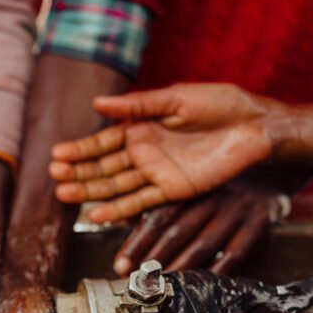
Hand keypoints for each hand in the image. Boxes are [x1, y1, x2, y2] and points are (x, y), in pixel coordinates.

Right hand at [49, 83, 282, 222]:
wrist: (257, 126)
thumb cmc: (221, 105)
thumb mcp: (176, 98)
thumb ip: (138, 106)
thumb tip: (97, 105)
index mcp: (143, 127)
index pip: (104, 141)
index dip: (81, 149)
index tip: (57, 154)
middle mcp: (145, 152)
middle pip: (104, 166)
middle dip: (79, 171)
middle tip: (55, 176)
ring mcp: (157, 172)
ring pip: (116, 186)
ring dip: (90, 191)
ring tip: (64, 194)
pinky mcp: (174, 189)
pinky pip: (141, 202)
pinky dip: (118, 210)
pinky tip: (96, 214)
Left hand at [111, 177, 289, 275]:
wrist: (271, 175)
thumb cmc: (219, 190)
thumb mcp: (191, 190)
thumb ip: (160, 207)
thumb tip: (122, 223)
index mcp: (190, 187)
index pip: (157, 216)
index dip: (137, 242)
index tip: (119, 265)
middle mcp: (211, 195)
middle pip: (178, 230)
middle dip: (154, 259)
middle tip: (137, 282)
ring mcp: (236, 209)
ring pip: (204, 243)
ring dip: (181, 268)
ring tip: (163, 288)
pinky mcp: (258, 223)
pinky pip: (235, 252)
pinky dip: (218, 272)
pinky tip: (202, 288)